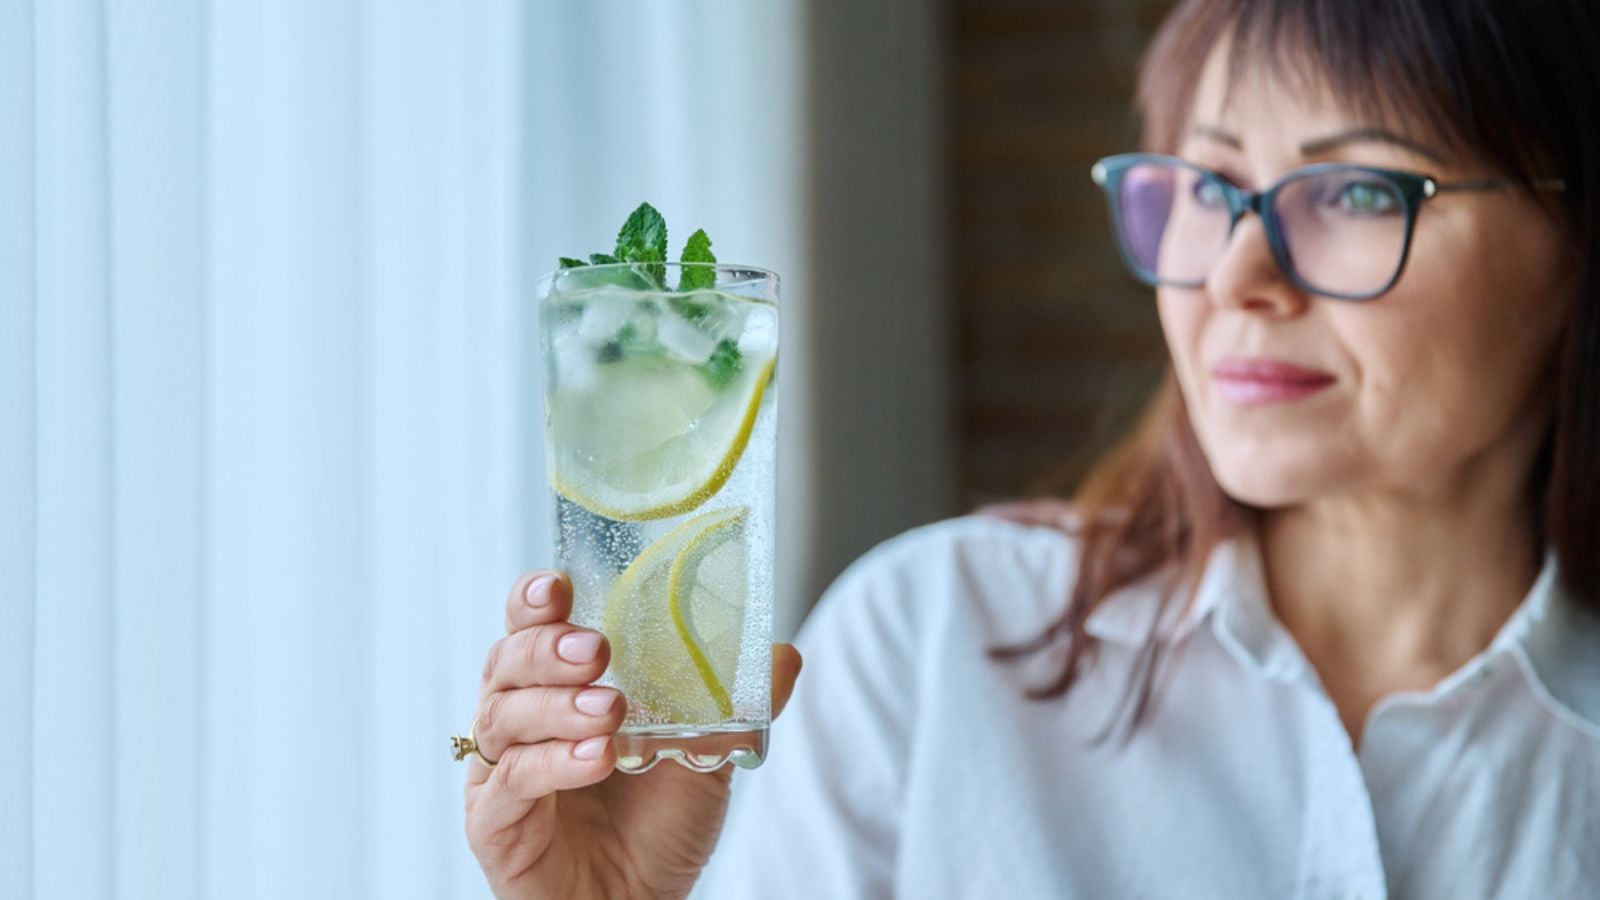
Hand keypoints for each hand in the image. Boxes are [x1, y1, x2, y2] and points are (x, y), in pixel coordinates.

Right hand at [464, 570, 803, 898]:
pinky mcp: (494, 823)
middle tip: (595, 650)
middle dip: (547, 649)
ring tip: (611, 711)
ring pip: (504, 717)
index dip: (535, 601)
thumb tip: (786, 654)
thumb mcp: (706, 754)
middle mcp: (519, 720)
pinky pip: (510, 782)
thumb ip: (737, 704)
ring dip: (559, 706)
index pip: (529, 627)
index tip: (559, 586)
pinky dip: (553, 765)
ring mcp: (499, 771)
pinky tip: (597, 759)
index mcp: (557, 687)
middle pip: (506, 662)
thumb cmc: (658, 825)